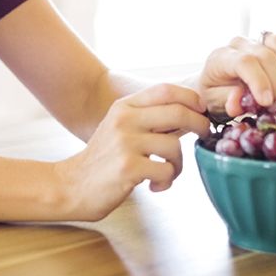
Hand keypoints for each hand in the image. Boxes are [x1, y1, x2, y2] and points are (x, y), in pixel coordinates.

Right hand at [53, 83, 209, 220]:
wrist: (71, 185)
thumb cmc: (103, 159)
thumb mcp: (121, 128)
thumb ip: (150, 119)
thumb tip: (191, 113)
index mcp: (124, 106)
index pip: (165, 90)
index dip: (191, 98)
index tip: (202, 111)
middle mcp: (124, 120)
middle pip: (178, 112)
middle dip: (200, 124)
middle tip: (204, 135)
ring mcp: (126, 143)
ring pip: (175, 146)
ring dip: (178, 164)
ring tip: (167, 172)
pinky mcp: (128, 168)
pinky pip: (166, 170)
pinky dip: (167, 181)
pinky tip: (155, 185)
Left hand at [192, 31, 275, 116]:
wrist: (218, 84)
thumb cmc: (217, 94)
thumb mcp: (216, 103)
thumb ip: (227, 101)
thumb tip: (238, 101)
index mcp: (221, 58)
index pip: (245, 62)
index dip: (260, 81)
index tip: (266, 101)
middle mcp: (240, 44)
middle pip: (266, 55)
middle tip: (273, 103)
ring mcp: (257, 40)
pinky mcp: (273, 41)